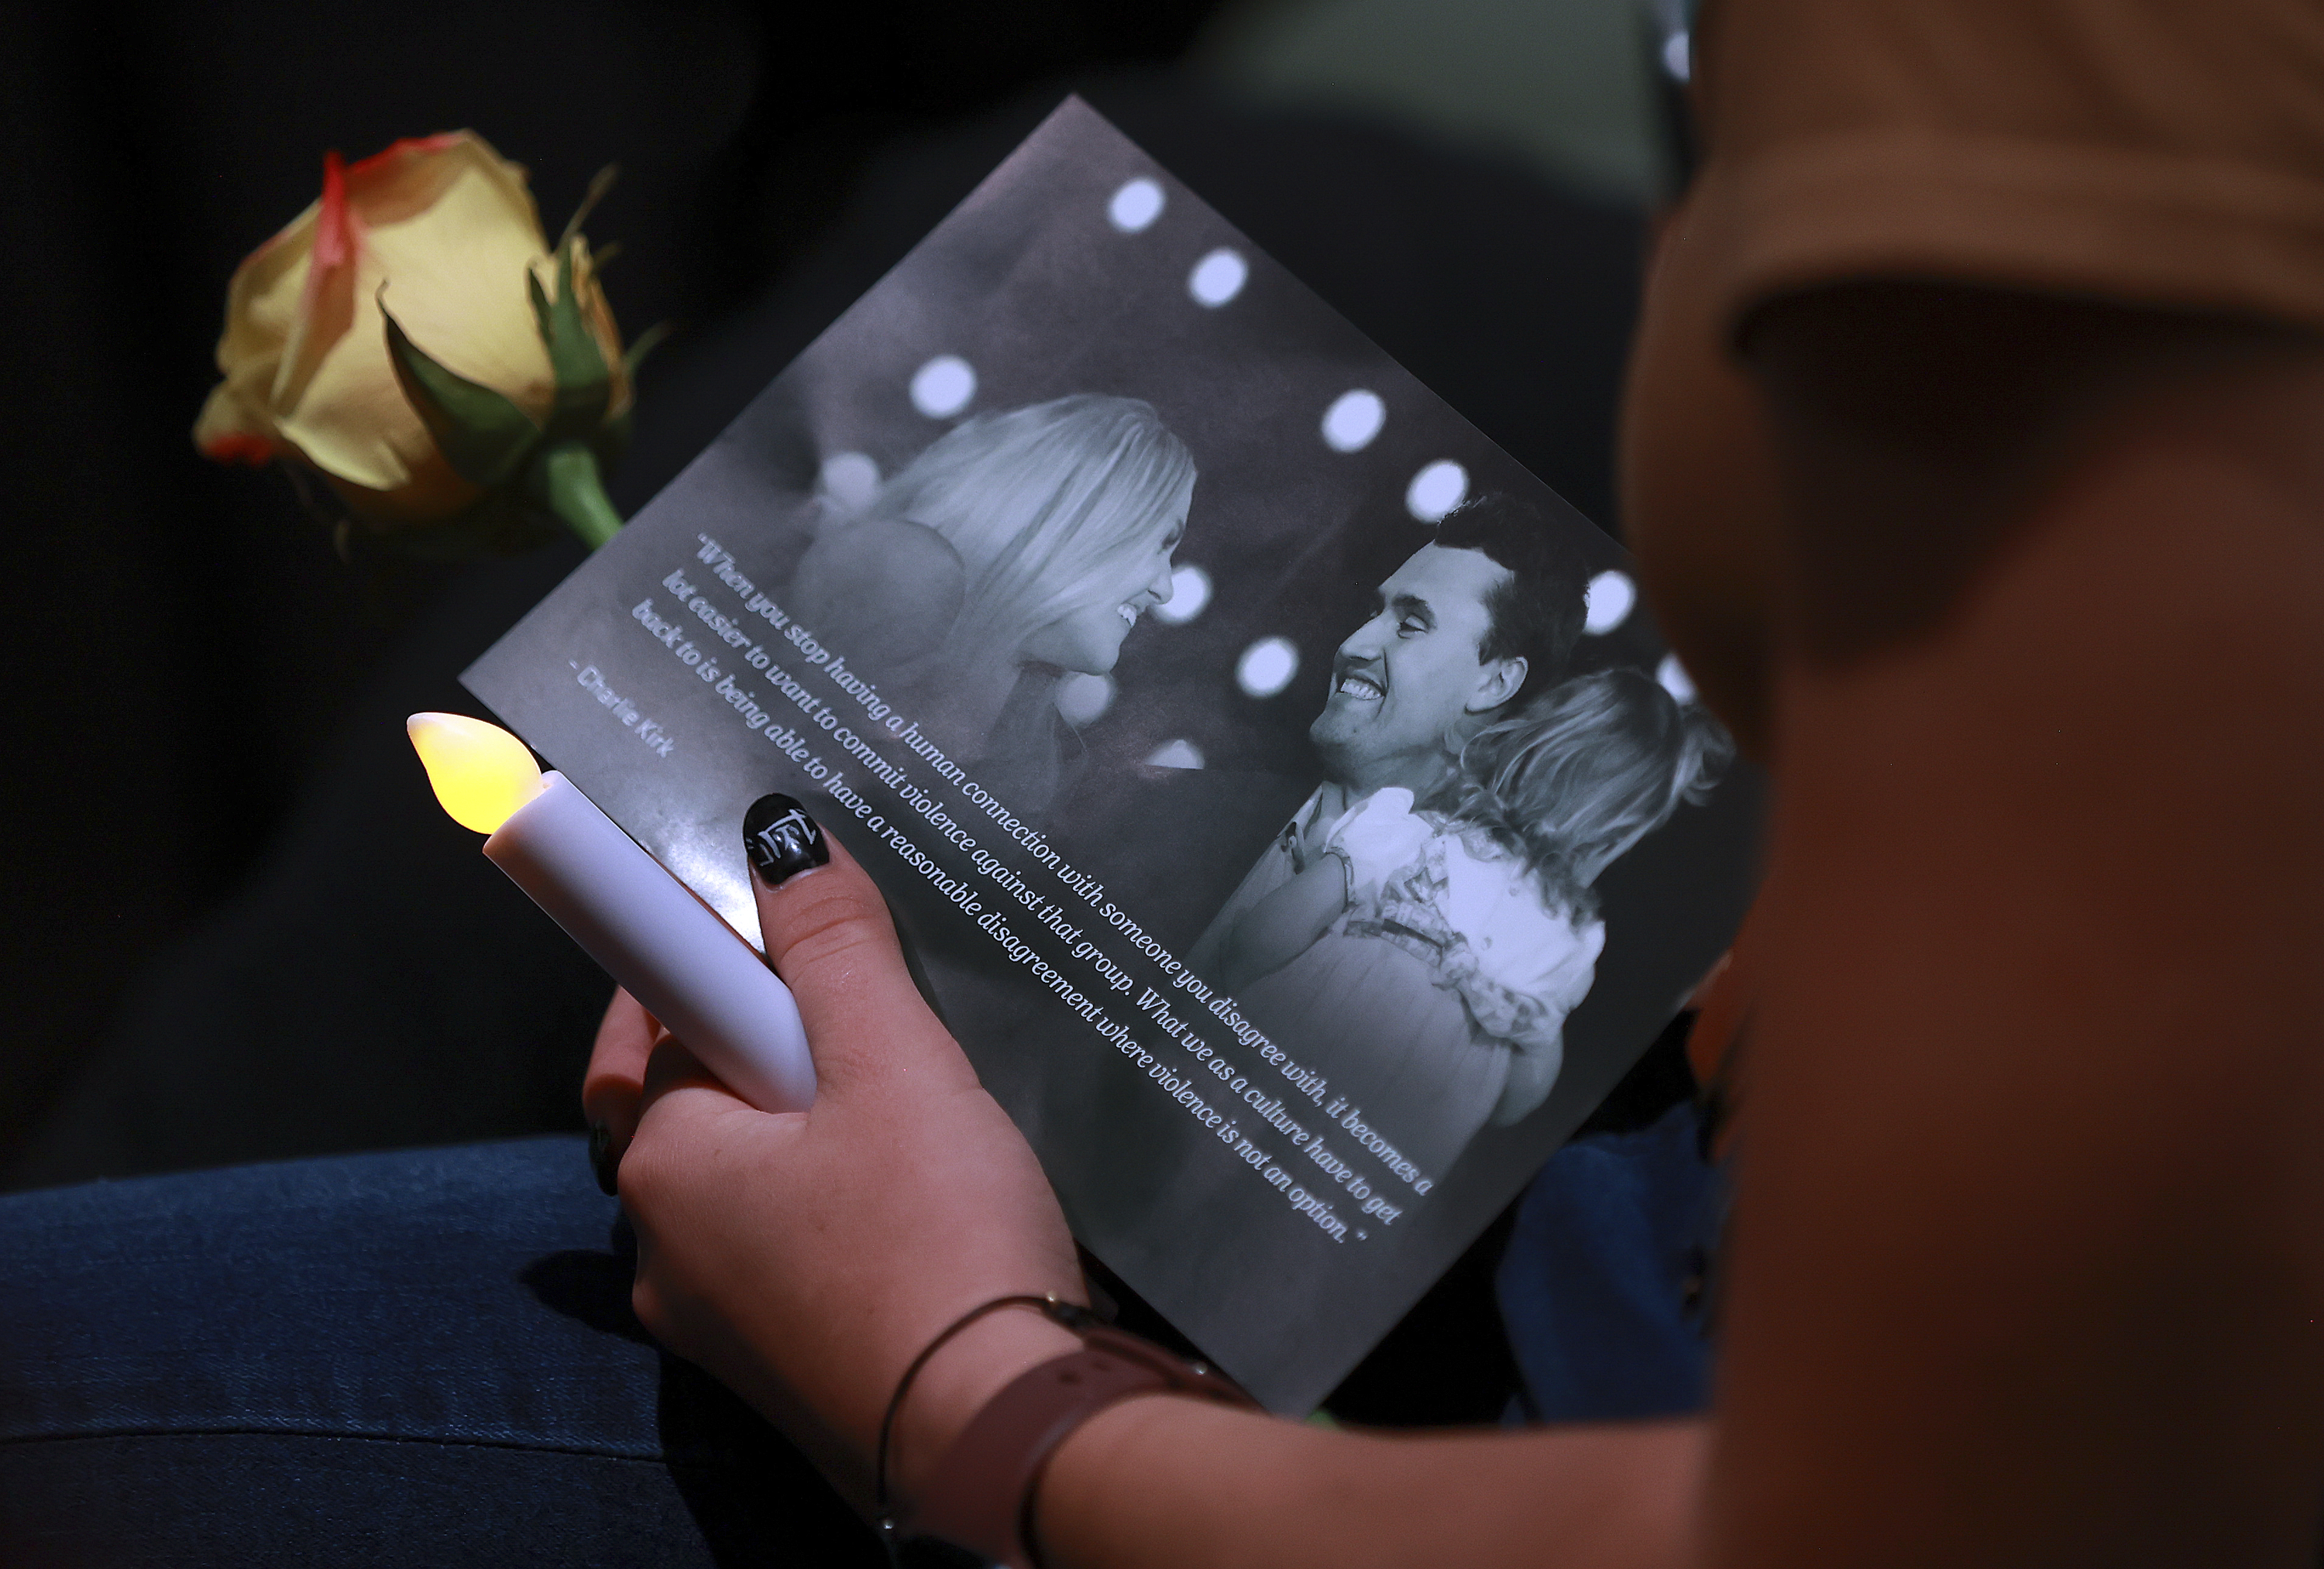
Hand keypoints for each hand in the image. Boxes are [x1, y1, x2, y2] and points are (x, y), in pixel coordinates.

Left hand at [584, 806, 1085, 1506]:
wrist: (1001, 1443)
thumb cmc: (938, 1249)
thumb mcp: (895, 1065)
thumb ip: (833, 947)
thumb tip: (777, 838)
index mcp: (667, 1163)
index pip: (643, 1015)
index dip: (693, 949)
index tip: (740, 902)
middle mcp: (668, 1249)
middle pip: (692, 1097)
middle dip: (759, 1039)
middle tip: (850, 1004)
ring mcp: (723, 1321)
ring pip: (746, 1176)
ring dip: (804, 1123)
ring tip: (906, 1096)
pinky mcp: (788, 1365)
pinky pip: (789, 1247)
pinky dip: (832, 1201)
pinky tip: (918, 1191)